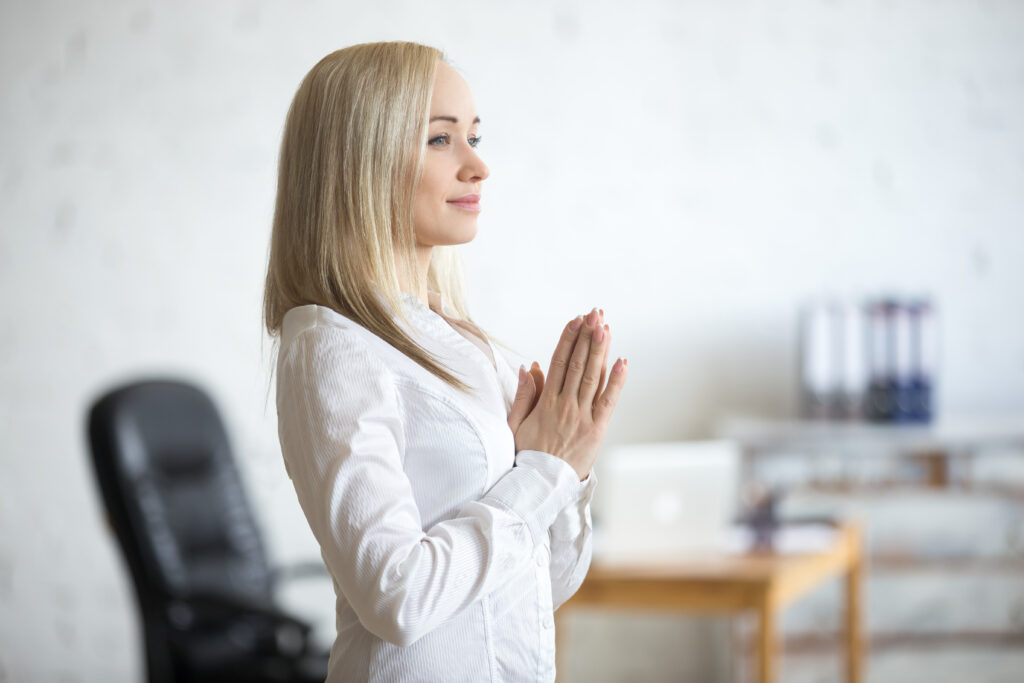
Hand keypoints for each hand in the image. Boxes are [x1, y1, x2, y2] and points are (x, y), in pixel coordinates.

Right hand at [508, 308, 626, 479]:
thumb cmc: (526, 455)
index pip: (558, 362)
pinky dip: (616, 381)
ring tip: (606, 327)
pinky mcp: (596, 431)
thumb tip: (528, 365)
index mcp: (545, 402)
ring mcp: (582, 417)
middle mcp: (565, 405)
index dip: (568, 338)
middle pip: (578, 363)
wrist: (539, 486)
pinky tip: (622, 362)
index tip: (576, 319)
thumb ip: (524, 394)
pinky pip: (608, 402)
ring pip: (593, 377)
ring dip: (600, 350)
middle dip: (587, 336)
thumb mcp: (516, 423)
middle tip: (595, 313)